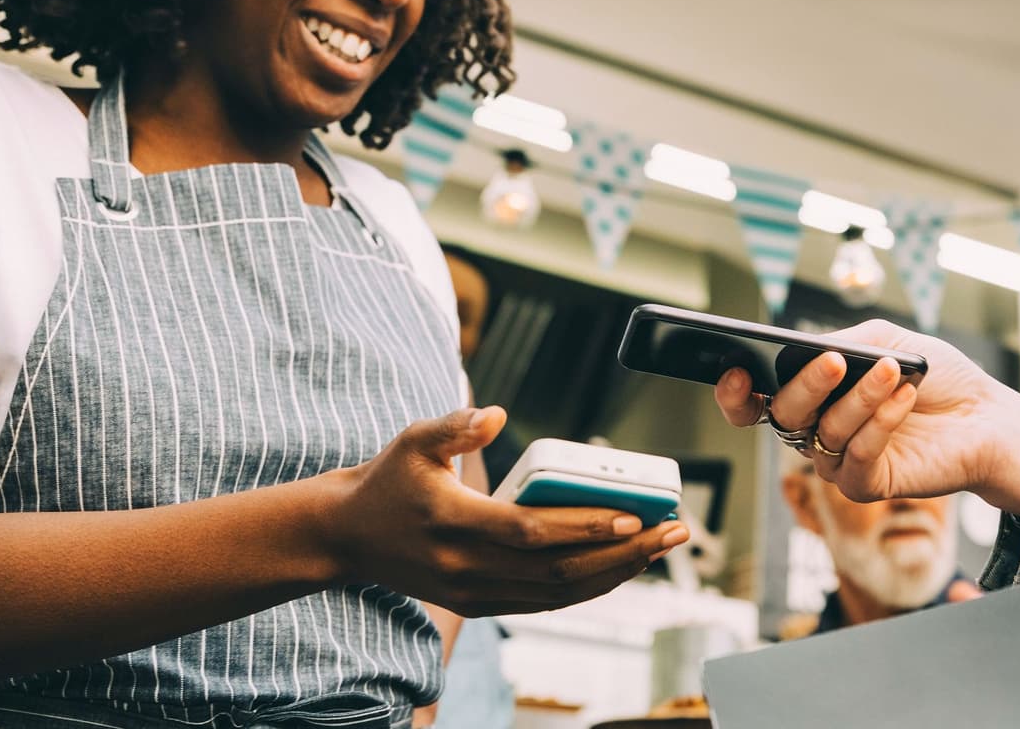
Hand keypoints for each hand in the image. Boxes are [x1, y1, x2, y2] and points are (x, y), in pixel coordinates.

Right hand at [325, 407, 686, 616]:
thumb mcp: (413, 440)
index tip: (633, 514)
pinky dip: (586, 588)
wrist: (347, 537)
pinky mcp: (478, 604)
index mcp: (454, 523)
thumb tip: (497, 414)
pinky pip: (543, 602)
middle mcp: (466, 568)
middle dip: (623, 553)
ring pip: (557, 594)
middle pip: (558, 570)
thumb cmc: (388, 480)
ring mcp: (473, 593)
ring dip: (614, 573)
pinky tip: (620, 567)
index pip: (531, 532)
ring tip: (659, 548)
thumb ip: (455, 424)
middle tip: (673, 531)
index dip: (584, 526)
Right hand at [714, 320, 1019, 513]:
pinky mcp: (867, 485)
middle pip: (785, 415)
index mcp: (811, 396)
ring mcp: (839, 461)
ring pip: (826, 432)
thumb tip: (807, 350)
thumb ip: (844, 341)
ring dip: (860, 398)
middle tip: (837, 363)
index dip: (734, 394)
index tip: (735, 371)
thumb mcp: (886, 341)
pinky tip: (904, 398)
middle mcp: (816, 430)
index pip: (754, 402)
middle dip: (807, 385)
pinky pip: (858, 457)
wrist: (985, 416)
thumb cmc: (935, 376)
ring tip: (894, 371)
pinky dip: (880, 423)